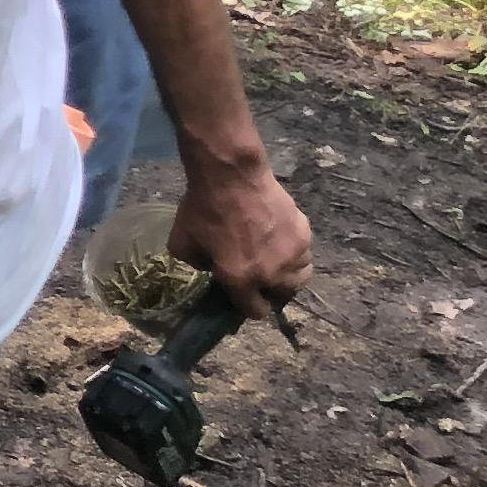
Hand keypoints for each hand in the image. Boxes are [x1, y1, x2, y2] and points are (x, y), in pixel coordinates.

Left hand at [169, 155, 312, 322]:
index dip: (248, 305)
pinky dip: (295, 250)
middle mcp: (271, 273)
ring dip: (289, 272)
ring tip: (276, 259)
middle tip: (261, 277)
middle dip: (272, 291)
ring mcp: (292, 253)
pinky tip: (280, 237)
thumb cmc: (203, 208)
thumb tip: (212, 267)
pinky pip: (304, 250)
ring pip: (301, 275)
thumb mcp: (183, 245)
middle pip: (284, 296)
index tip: (244, 296)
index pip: (255, 311)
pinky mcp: (304, 232)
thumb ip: (199, 265)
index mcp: (241, 280)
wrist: (231, 175)